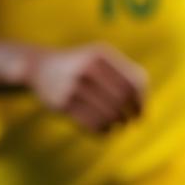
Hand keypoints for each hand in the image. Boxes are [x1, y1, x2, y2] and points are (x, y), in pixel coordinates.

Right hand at [26, 43, 146, 132]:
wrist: (39, 67)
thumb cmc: (81, 64)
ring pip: (106, 112)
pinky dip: (102, 130)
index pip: (132, 82)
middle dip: (131, 113)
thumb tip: (144, 100)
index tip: (142, 112)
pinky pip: (89, 122)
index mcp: (101, 55)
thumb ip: (125, 73)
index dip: (141, 100)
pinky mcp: (61, 103)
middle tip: (133, 120)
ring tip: (119, 124)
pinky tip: (106, 130)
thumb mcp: (101, 59)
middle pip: (121, 98)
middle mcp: (87, 68)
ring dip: (117, 123)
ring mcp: (73, 85)